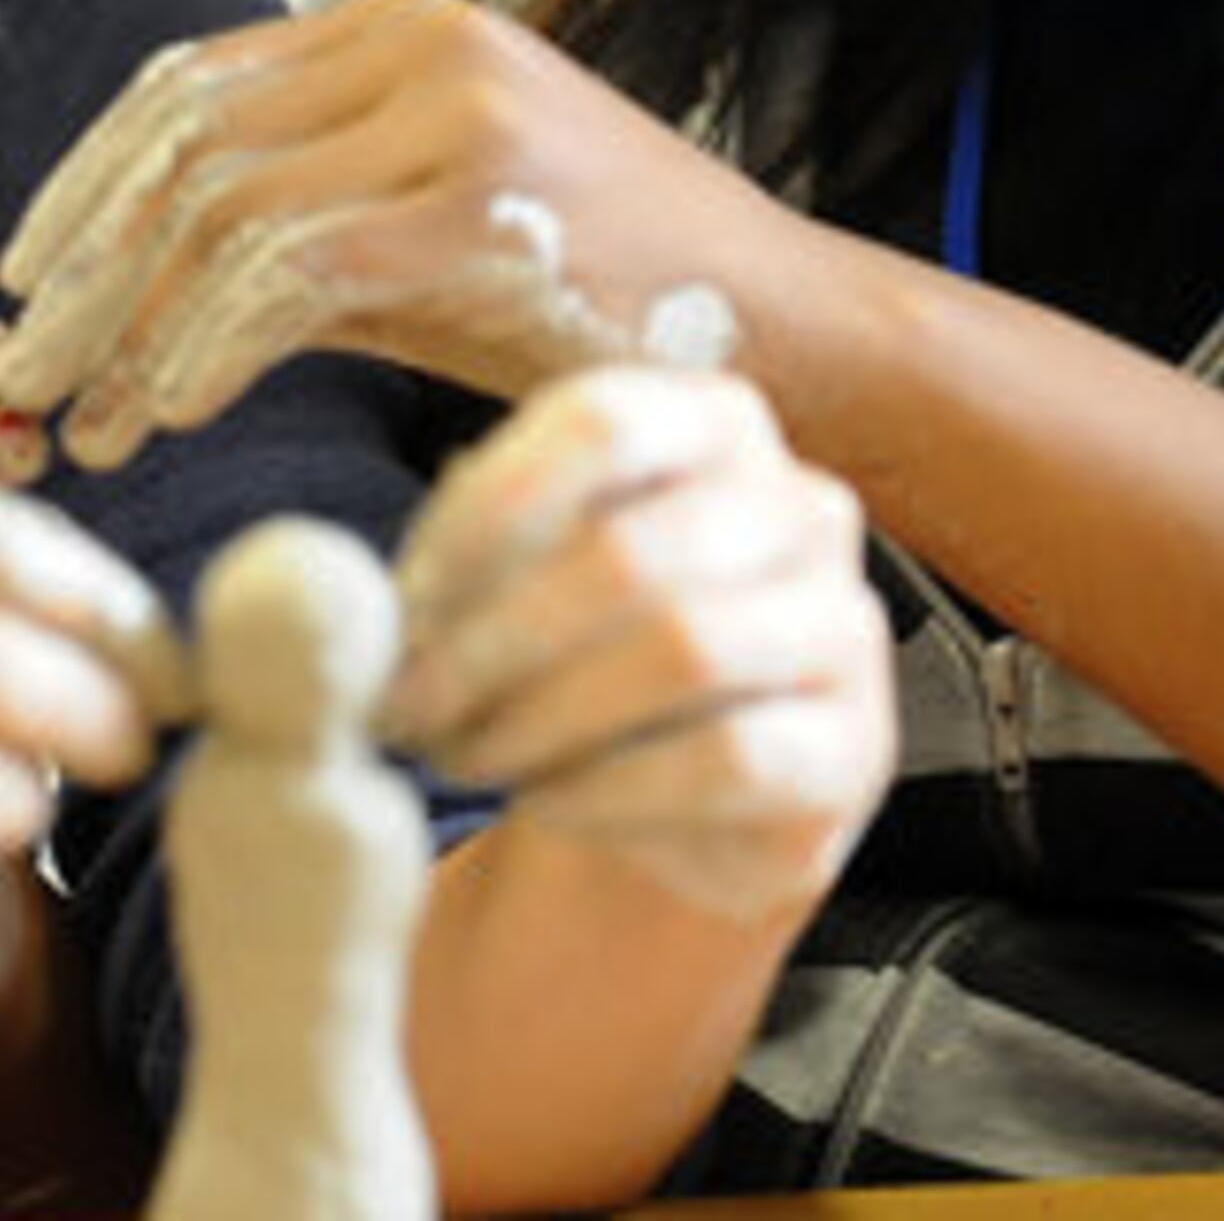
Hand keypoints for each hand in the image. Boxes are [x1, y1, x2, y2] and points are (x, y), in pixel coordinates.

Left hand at [0, 0, 787, 466]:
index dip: (83, 183)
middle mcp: (418, 37)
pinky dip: (207, 346)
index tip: (22, 278)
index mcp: (395, 21)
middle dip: (83, 261)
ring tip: (88, 420)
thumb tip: (108, 300)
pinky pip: (291, 272)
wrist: (779, 328)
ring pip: (223, 207)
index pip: (188, 84)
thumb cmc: (588, 298)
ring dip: (130, 321)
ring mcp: (455, 110)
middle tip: (22, 369)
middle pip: (186, 139)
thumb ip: (282, 234)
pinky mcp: (479, 203)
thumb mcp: (416, 239)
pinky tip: (172, 410)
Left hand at [385, 366, 891, 921]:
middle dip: (494, 640)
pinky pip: (725, 760)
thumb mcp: (524, 570)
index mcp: (713, 423)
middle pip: (632, 551)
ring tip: (466, 756)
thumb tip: (369, 591)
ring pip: (682, 654)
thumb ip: (466, 548)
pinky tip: (549, 800)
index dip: (487, 512)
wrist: (680, 794)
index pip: (600, 424)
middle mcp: (800, 504)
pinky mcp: (854, 747)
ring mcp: (842, 625)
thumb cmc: (587, 653)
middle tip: (409, 705)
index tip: (401, 600)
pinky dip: (610, 788)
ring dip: (542, 719)